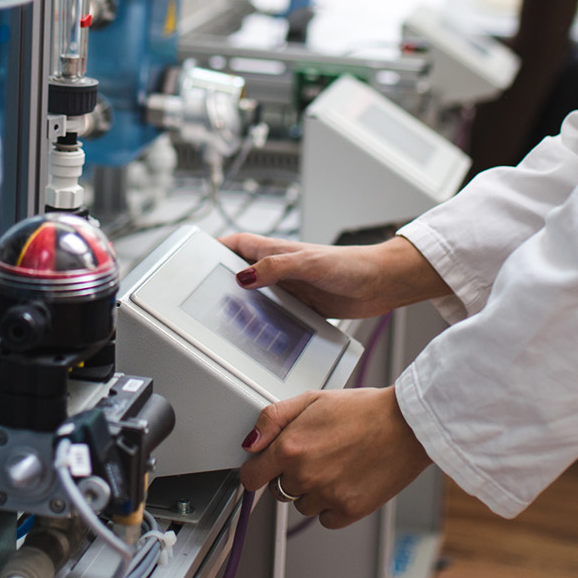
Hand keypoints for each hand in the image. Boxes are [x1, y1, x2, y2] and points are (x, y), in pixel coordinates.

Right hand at [219, 233, 448, 319]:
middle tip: (204, 295)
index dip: (215, 247)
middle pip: (242, 270)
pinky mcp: (303, 306)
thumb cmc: (352, 265)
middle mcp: (281, 268)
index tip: (196, 256)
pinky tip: (259, 334)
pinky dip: (264, 321)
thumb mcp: (310, 263)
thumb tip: (244, 276)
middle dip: (222, 279)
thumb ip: (277, 268)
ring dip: (243, 303)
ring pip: (257, 294)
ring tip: (226, 319)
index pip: (237, 244)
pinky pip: (276, 313)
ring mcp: (291, 287)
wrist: (381, 284)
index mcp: (277, 251)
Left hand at [237, 387, 430, 528]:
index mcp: (290, 447)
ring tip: (337, 464)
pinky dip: (333, 505)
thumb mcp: (312, 399)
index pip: (251, 477)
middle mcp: (304, 475)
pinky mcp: (348, 511)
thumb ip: (273, 419)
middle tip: (316, 455)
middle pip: (278, 491)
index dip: (256, 471)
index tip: (264, 469)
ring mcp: (326, 496)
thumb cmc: (363, 410)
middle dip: (290, 476)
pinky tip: (347, 481)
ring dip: (312, 491)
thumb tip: (251, 443)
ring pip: (302, 505)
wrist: (406, 425)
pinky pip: (326, 519)